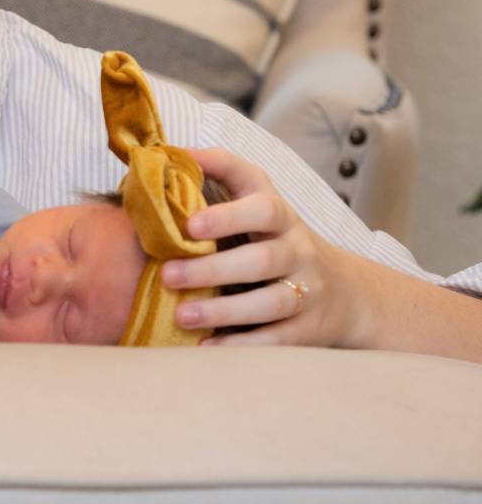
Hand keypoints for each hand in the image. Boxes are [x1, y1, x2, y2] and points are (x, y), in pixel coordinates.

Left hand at [160, 147, 358, 347]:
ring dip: (224, 309)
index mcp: (276, 211)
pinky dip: (244, 344)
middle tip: (168, 274)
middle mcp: (296, 247)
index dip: (226, 209)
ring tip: (182, 314)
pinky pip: (279, 338)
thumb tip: (159, 156)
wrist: (344, 291)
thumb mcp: (253, 203)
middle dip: (214, 266)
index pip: (257, 197)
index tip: (188, 219)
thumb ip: (215, 180)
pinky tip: (207, 347)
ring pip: (272, 299)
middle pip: (262, 256)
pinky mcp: (310, 327)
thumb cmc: (272, 238)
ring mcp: (308, 288)